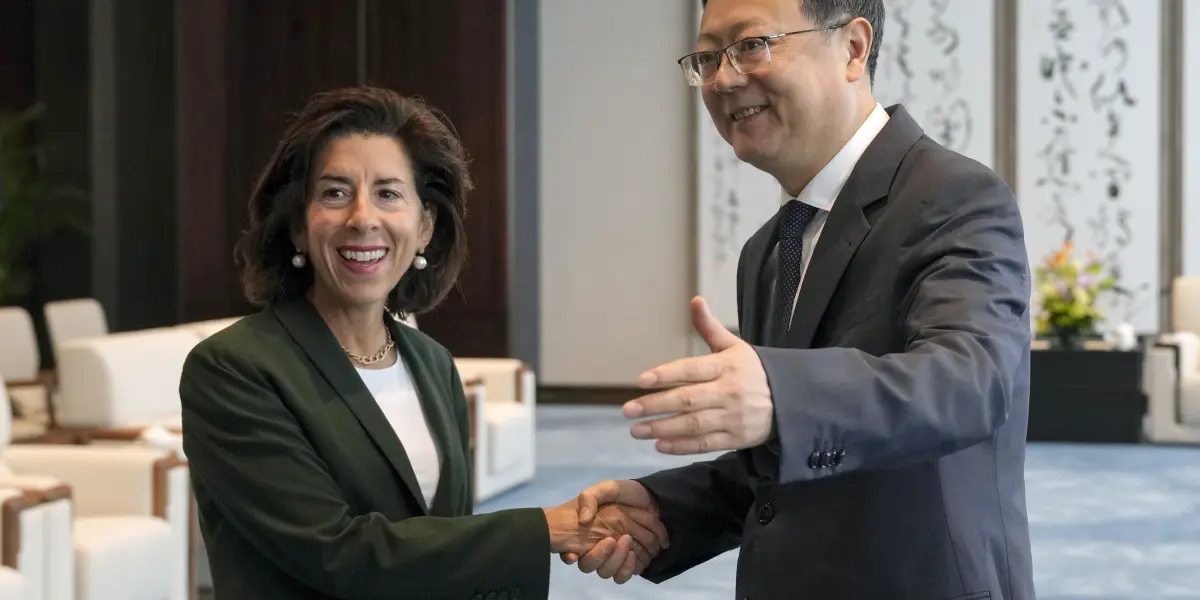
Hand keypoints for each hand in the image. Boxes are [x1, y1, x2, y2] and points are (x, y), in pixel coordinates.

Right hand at [560, 480, 665, 583]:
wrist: (653, 498)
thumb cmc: (627, 494)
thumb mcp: (606, 488)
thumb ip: (590, 498)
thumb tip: (583, 520)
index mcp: (589, 532)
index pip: (578, 551)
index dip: (582, 554)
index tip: (599, 544)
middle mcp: (599, 547)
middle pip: (592, 565)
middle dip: (607, 557)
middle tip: (621, 539)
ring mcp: (614, 556)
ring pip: (607, 572)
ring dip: (618, 563)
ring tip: (630, 548)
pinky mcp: (629, 562)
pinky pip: (622, 575)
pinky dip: (628, 568)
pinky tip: (634, 556)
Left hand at [624, 296, 773, 453]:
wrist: (790, 400)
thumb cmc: (753, 371)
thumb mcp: (735, 346)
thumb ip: (710, 328)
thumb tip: (695, 301)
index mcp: (726, 365)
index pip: (692, 369)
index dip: (666, 374)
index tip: (641, 380)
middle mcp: (729, 391)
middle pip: (687, 399)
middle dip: (655, 405)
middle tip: (628, 409)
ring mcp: (733, 417)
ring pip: (693, 424)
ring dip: (662, 428)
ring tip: (636, 430)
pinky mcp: (736, 438)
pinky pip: (705, 444)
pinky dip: (682, 446)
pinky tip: (660, 445)